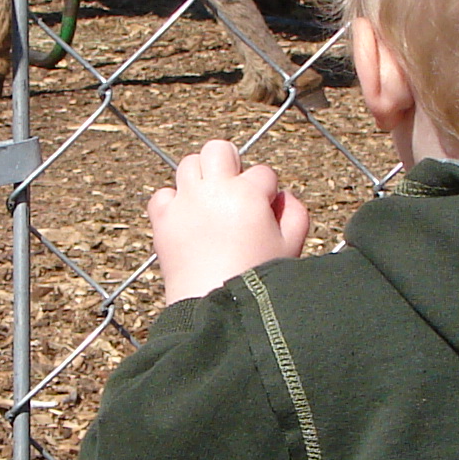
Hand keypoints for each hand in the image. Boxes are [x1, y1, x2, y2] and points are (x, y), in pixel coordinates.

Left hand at [148, 140, 309, 302]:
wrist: (217, 310)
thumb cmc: (258, 279)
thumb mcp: (292, 247)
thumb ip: (295, 214)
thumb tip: (281, 196)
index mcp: (248, 194)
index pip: (263, 173)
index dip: (267, 192)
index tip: (265, 214)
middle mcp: (214, 190)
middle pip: (219, 149)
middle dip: (230, 163)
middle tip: (235, 189)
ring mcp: (185, 203)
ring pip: (188, 164)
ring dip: (202, 177)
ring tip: (211, 203)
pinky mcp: (163, 220)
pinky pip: (163, 195)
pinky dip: (173, 202)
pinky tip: (187, 219)